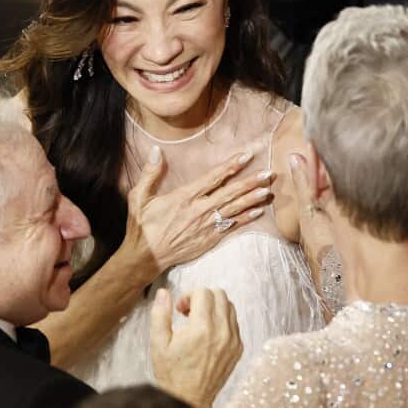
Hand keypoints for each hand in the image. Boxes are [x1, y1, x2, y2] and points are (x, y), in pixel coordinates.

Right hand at [123, 148, 275, 276]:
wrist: (146, 257)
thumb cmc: (142, 227)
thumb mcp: (139, 197)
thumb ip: (149, 173)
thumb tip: (155, 150)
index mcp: (184, 197)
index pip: (213, 177)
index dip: (231, 166)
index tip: (247, 156)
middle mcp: (198, 210)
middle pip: (230, 193)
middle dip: (250, 182)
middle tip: (269, 173)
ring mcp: (205, 226)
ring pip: (234, 209)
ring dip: (253, 199)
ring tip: (269, 190)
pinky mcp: (209, 239)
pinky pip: (231, 227)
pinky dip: (246, 219)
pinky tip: (259, 211)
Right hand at [150, 288, 242, 407]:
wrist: (189, 400)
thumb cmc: (172, 374)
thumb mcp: (158, 343)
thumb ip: (160, 314)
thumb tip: (164, 293)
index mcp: (202, 328)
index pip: (203, 292)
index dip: (188, 295)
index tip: (179, 309)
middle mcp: (222, 332)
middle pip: (220, 294)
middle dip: (202, 297)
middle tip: (188, 312)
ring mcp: (233, 340)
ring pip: (230, 307)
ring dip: (214, 307)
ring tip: (198, 322)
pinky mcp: (238, 349)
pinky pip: (235, 323)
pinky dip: (222, 321)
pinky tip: (208, 334)